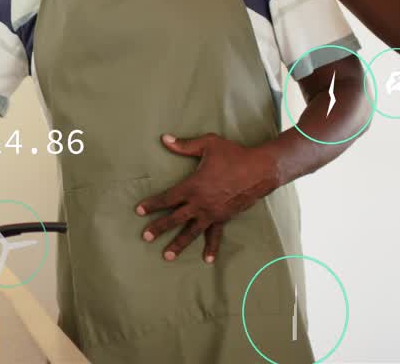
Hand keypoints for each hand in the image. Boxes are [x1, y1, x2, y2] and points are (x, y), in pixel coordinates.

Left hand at [136, 133, 278, 261]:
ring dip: (179, 244)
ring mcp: (212, 213)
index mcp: (193, 186)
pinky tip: (207, 260)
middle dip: (159, 228)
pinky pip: (215, 235)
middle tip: (145, 237)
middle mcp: (200, 203)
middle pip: (175, 218)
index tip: (139, 211)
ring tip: (167, 256)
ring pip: (191, 232)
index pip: (168, 198)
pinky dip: (212, 248)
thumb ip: (184, 145)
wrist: (260, 170)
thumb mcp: (208, 144)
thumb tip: (164, 139)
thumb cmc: (233, 154)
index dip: (152, 204)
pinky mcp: (224, 218)